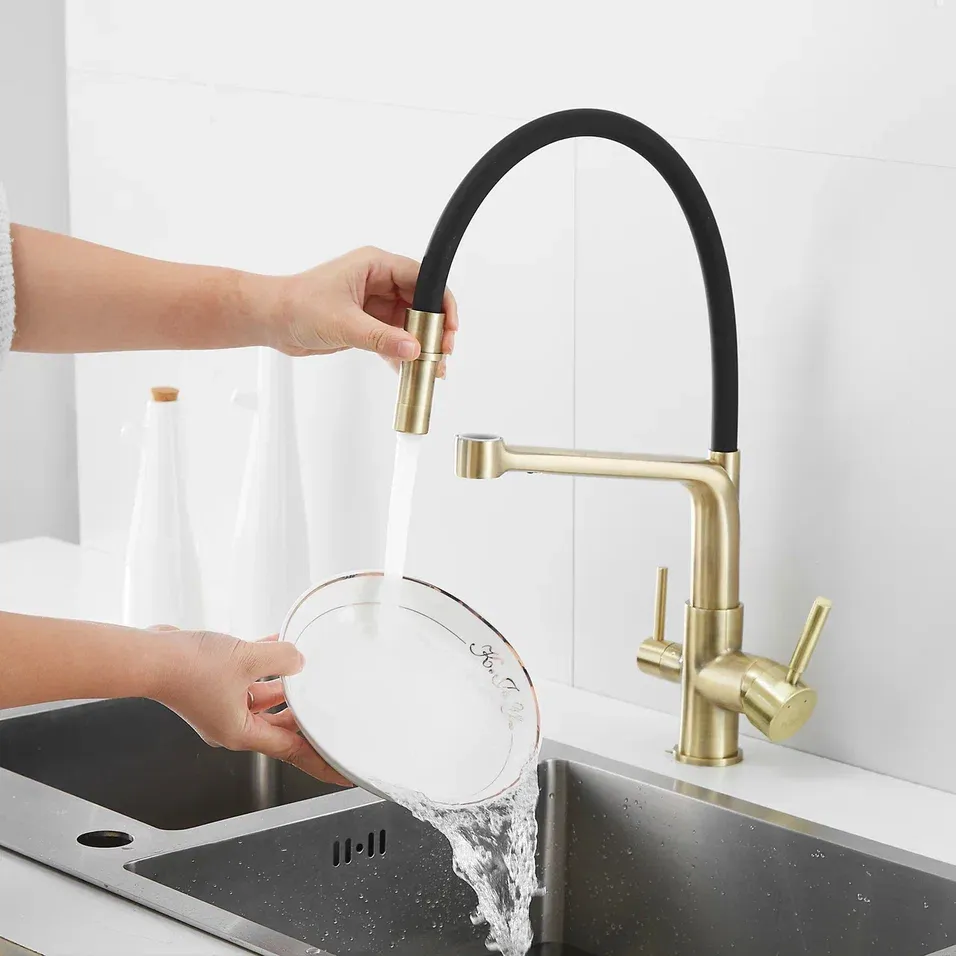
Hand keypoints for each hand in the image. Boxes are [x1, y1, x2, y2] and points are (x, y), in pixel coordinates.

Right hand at [152, 628, 350, 785]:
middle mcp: (231, 724)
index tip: (337, 768)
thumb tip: (297, 658)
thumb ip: (281, 659)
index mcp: (240, 732)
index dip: (318, 756)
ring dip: (283, 682)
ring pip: (263, 697)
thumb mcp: (247, 658)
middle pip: (279, 723)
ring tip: (305, 665)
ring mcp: (221, 705)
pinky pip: (247, 677)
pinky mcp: (213, 685)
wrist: (149, 656)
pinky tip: (278, 644)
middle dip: (303, 712)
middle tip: (329, 708)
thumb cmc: (186, 668)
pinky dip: (263, 665)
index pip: (291, 748)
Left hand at [267, 246, 457, 370]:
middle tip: (442, 351)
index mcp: (374, 265)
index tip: (449, 325)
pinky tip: (408, 369)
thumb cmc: (296, 304)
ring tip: (431, 366)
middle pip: (419, 303)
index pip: (421, 278)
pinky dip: (401, 353)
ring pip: (408, 324)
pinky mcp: (366, 323)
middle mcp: (377, 281)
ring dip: (419, 345)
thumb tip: (412, 349)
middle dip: (433, 329)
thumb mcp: (344, 322)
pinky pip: (393, 338)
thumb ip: (381, 338)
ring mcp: (372, 303)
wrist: (271, 320)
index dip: (440, 301)